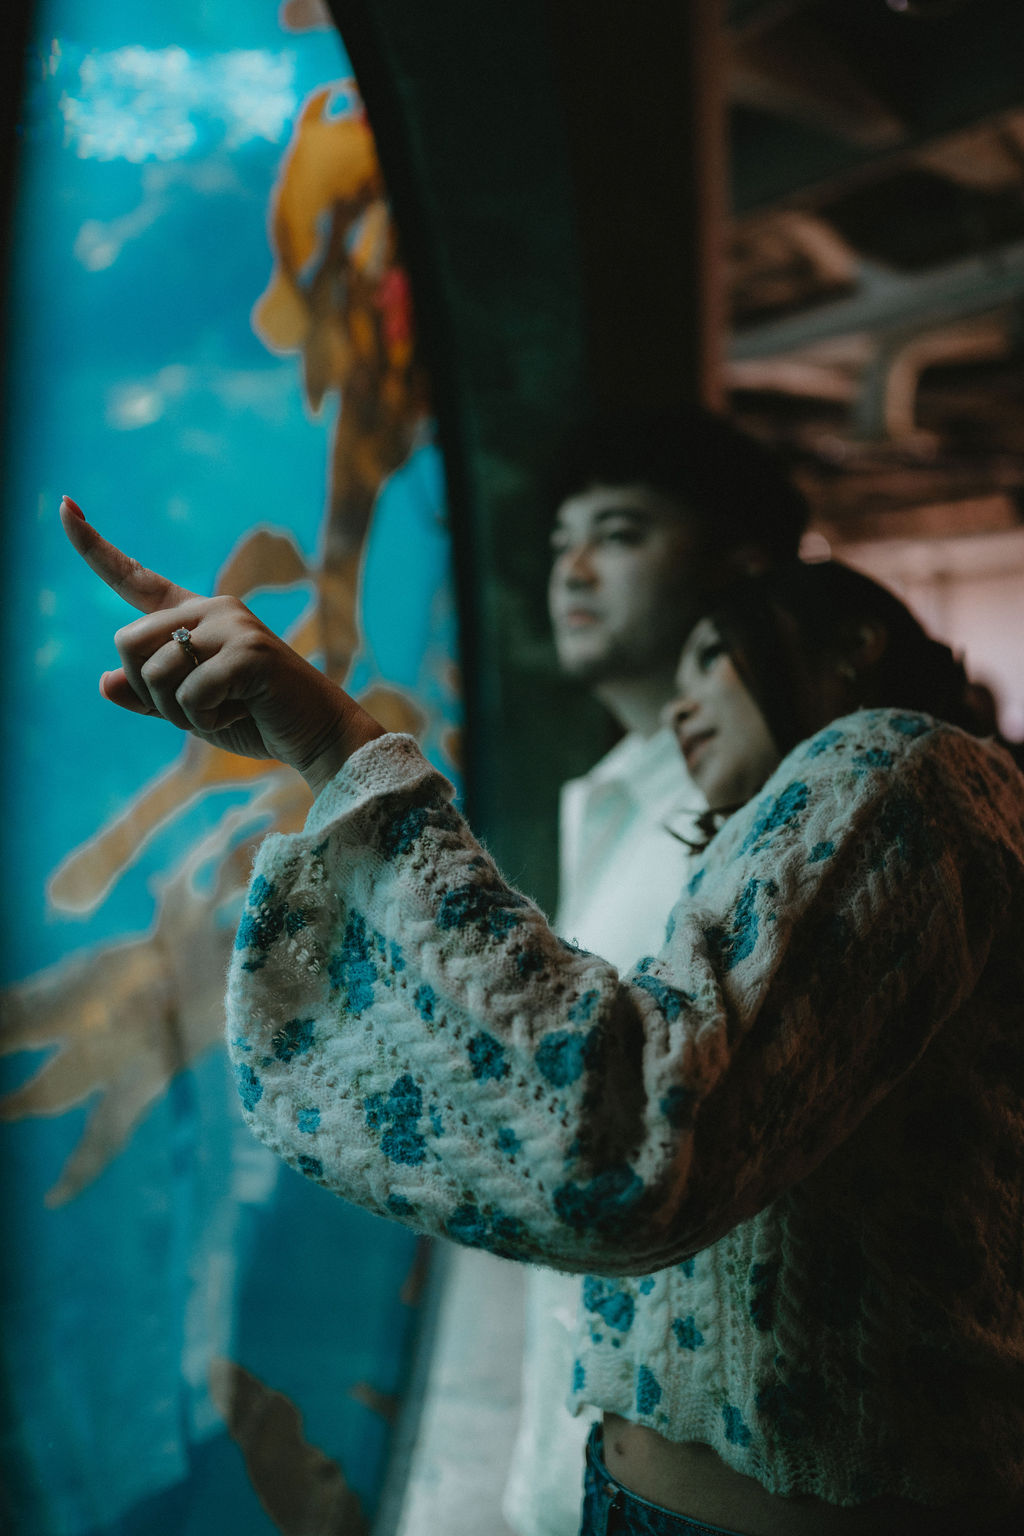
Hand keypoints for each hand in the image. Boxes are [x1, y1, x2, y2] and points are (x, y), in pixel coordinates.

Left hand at [59, 497, 383, 795]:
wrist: (317, 735)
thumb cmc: (256, 718)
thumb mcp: (189, 712)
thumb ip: (149, 696)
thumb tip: (105, 682)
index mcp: (196, 616)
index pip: (137, 579)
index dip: (95, 548)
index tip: (63, 506)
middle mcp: (213, 609)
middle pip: (127, 643)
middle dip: (146, 690)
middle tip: (195, 709)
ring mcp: (232, 626)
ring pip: (153, 672)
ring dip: (176, 712)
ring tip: (223, 711)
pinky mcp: (249, 652)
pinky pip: (189, 694)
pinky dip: (205, 719)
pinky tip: (239, 712)